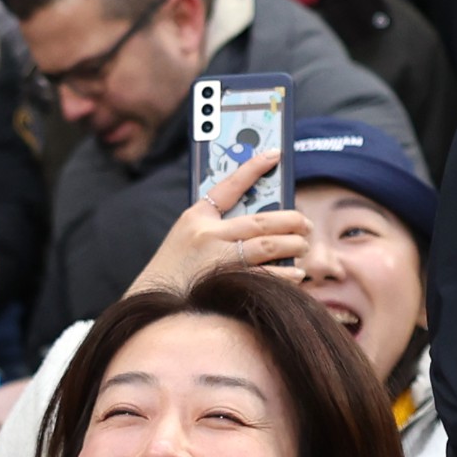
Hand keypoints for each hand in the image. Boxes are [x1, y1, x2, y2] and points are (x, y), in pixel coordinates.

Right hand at [128, 147, 311, 294]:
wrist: (150, 303)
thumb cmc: (174, 271)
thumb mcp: (186, 238)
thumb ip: (217, 226)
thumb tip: (265, 224)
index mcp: (195, 217)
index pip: (230, 184)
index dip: (255, 166)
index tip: (275, 153)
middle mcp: (207, 235)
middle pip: (262, 220)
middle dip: (292, 220)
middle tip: (306, 225)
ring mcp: (217, 260)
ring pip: (269, 245)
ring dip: (293, 245)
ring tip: (303, 246)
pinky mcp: (226, 284)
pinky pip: (266, 275)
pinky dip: (286, 274)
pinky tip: (296, 273)